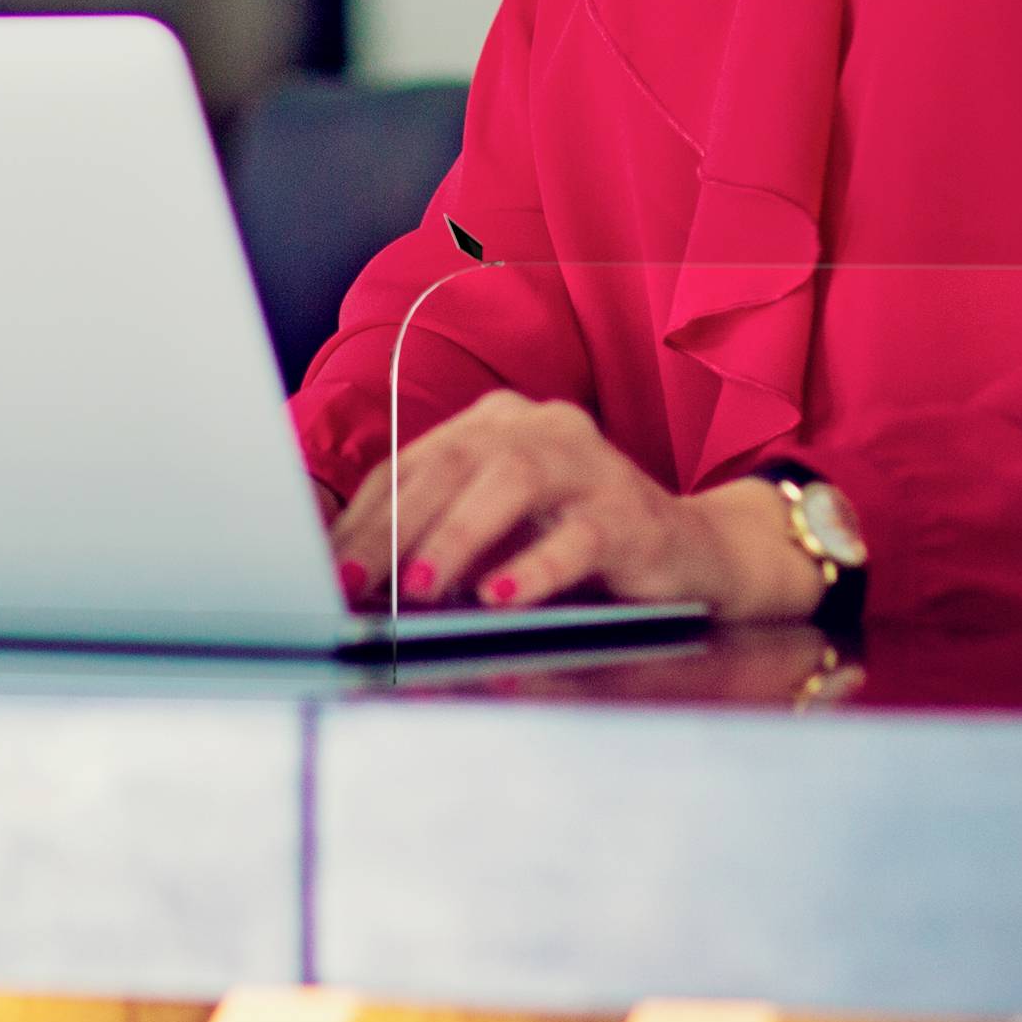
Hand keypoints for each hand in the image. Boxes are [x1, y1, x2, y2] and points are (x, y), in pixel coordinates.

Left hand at [328, 394, 826, 623]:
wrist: (693, 554)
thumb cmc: (575, 546)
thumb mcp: (497, 538)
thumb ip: (436, 540)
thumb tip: (356, 578)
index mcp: (496, 424)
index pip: (413, 463)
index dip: (364, 516)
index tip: (327, 566)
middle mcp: (540, 428)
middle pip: (453, 462)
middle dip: (393, 527)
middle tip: (355, 580)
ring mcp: (590, 465)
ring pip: (513, 482)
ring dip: (457, 536)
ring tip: (421, 586)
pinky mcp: (632, 513)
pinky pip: (578, 537)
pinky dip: (533, 569)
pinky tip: (499, 597)